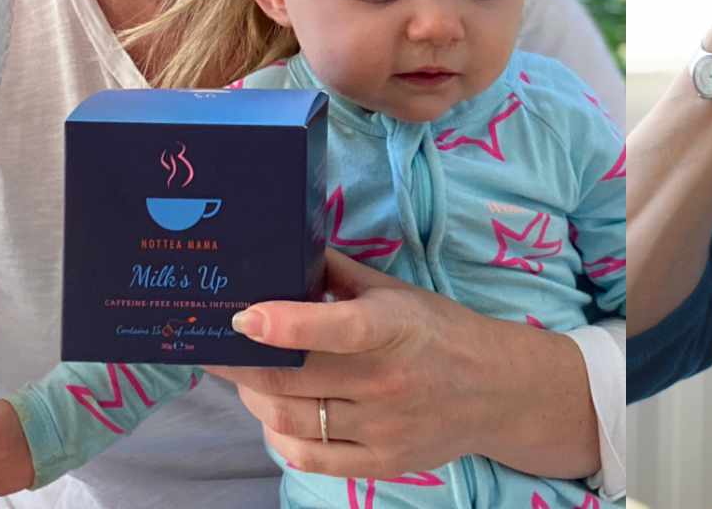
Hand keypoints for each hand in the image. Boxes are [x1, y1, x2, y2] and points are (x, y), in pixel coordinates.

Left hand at [205, 251, 595, 481]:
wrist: (498, 391)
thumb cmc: (440, 331)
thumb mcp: (398, 292)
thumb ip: (340, 274)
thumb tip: (283, 249)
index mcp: (395, 328)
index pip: (338, 328)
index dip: (286, 325)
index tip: (242, 318)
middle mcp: (388, 380)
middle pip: (293, 380)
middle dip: (241, 363)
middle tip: (213, 347)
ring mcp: (383, 426)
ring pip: (291, 418)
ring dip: (255, 398)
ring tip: (246, 378)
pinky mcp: (382, 461)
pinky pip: (311, 457)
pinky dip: (280, 437)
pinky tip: (274, 417)